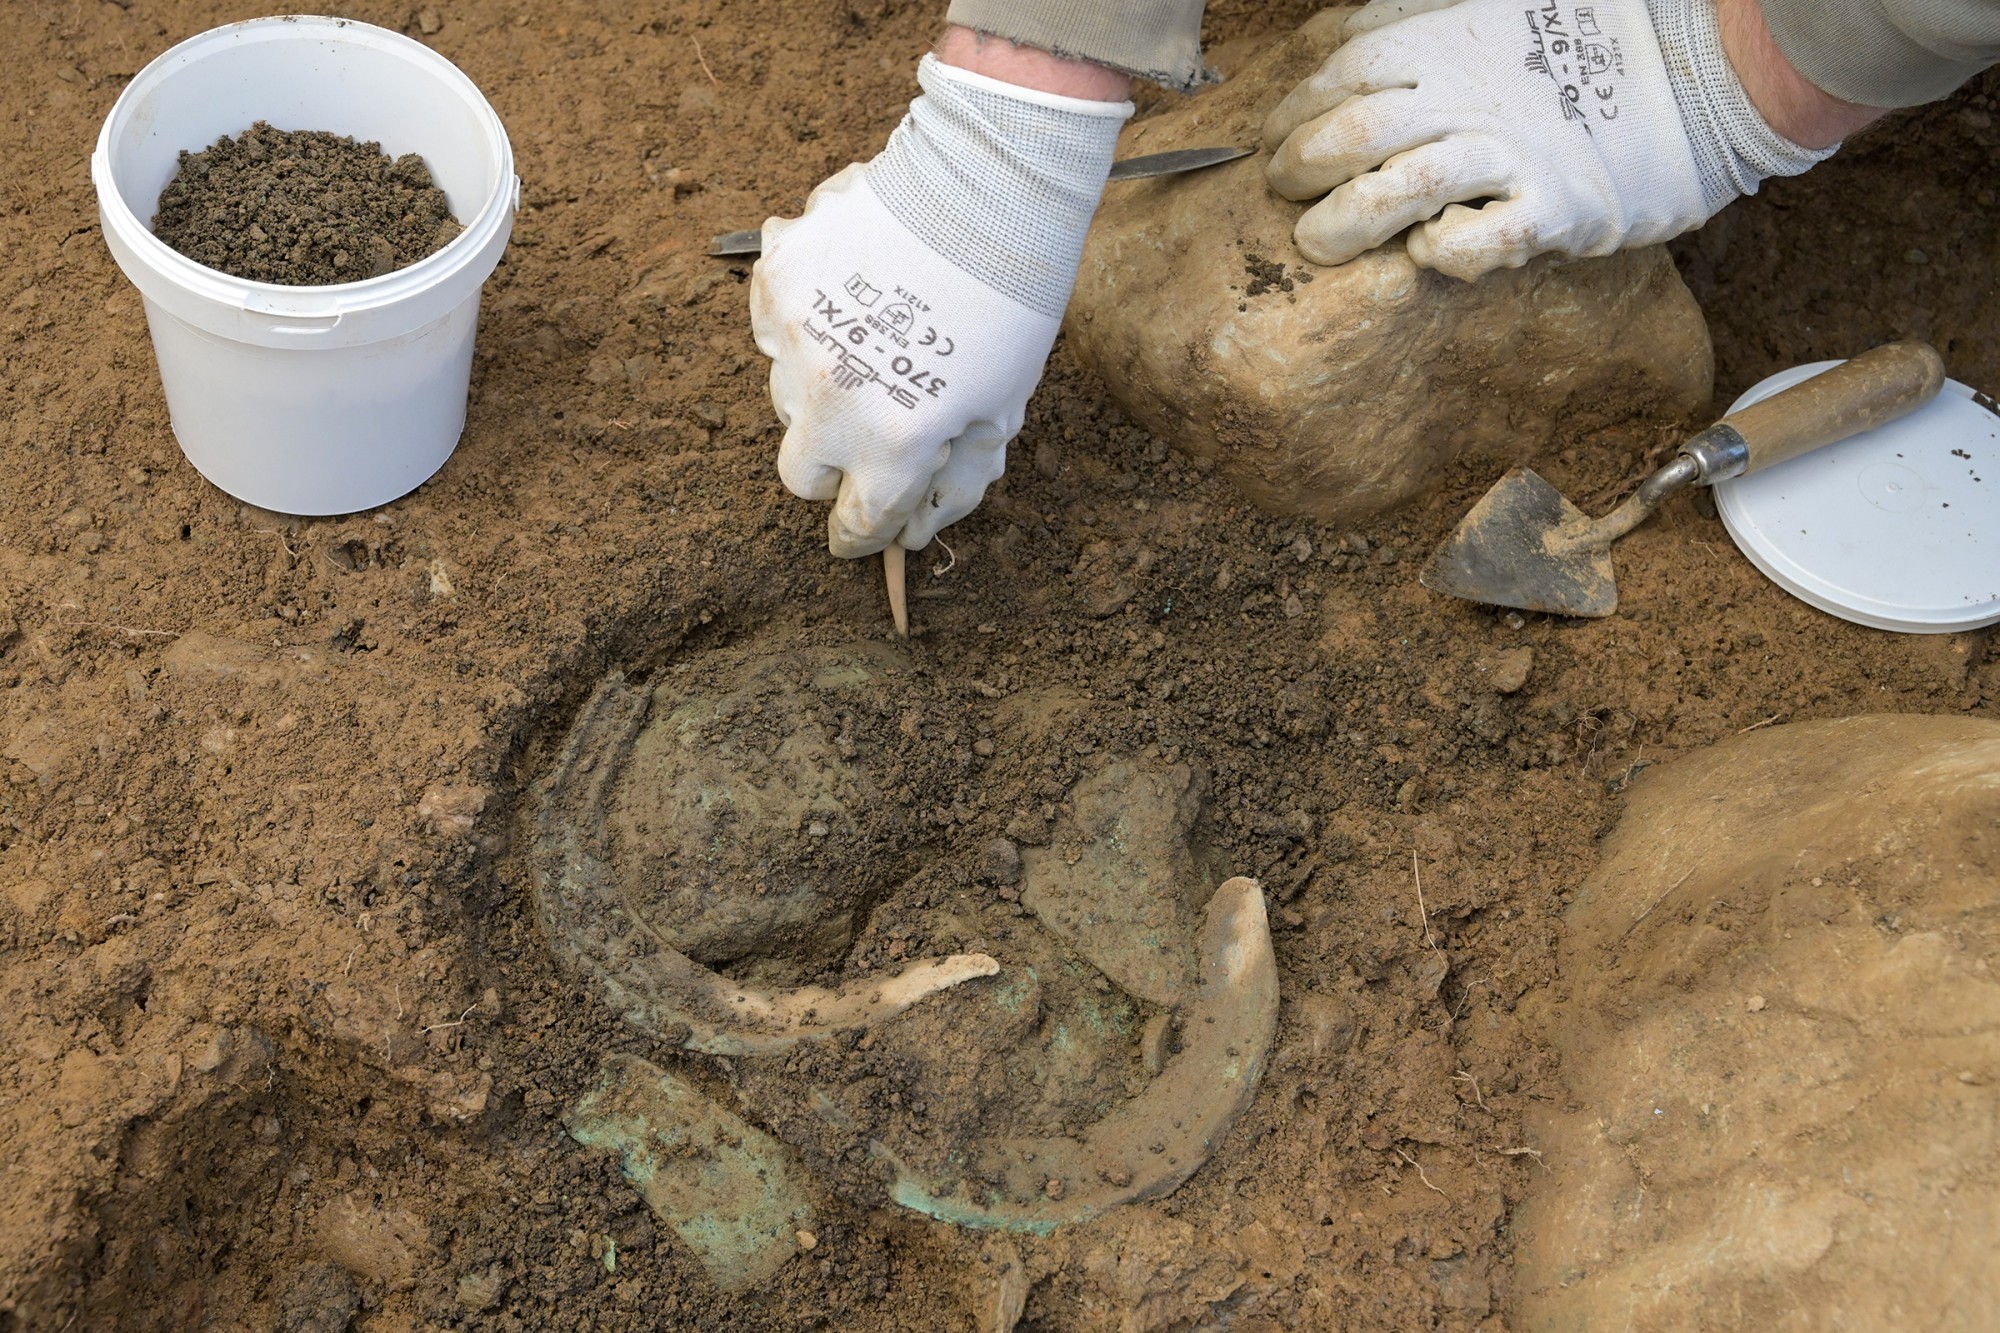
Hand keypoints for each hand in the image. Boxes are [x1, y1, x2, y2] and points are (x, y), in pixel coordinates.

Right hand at [751, 54, 1129, 557]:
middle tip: (874, 428)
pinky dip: (803, 322)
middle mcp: (833, 400)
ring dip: (821, 389)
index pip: (859, 523)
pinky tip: (850, 298)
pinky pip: (771, 325)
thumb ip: (960, 480)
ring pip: (783, 398)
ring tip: (875, 341)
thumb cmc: (1009, 304)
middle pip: (802, 474)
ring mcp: (796, 337)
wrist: (987, 187)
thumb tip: (917, 533)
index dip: (866, 534)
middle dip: (834, 466)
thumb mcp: (1004, 407)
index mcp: (895, 444)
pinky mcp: (776, 277)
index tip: (868, 529)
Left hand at [1261, 0, 1834, 279]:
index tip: (1275, 139)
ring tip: (1319, 243)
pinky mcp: (1556, 208)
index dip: (1296, 108)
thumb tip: (1350, 32)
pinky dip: (1442, 252)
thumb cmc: (1602, 38)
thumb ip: (1427, 15)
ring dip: (1345, 222)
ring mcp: (1513, 152)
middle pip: (1352, 132)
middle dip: (1300, 167)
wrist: (1715, 65)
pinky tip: (1428, 251)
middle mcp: (1471, 94)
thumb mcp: (1506, 3)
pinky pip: (1479, 242)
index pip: (1343, 74)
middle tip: (1286, 191)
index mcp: (1452, 40)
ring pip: (1398, 188)